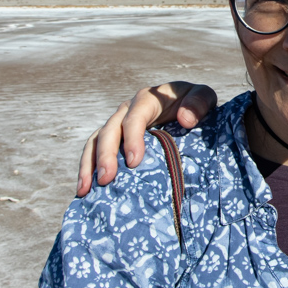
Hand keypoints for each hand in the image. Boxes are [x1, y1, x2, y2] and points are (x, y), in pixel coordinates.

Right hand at [76, 82, 217, 195]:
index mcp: (148, 100)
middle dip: (106, 155)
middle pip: (110, 130)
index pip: (135, 116)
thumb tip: (184, 119)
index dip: (132, 137)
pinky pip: (94, 151)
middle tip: (107, 179)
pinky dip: (87, 169)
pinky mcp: (114, 140)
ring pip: (96, 141)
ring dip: (89, 164)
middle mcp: (127, 111)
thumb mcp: (203, 97)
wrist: (188, 108)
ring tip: (86, 189)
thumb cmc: (195, 104)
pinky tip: (84, 190)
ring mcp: (117, 125)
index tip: (134, 162)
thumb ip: (198, 103)